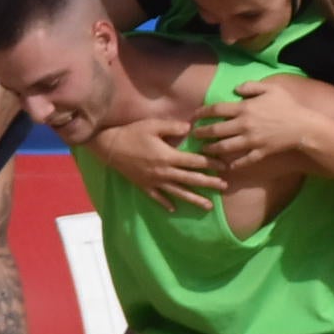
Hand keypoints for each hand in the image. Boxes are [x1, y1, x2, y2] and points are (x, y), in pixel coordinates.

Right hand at [92, 117, 220, 212]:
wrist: (109, 146)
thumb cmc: (132, 133)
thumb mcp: (153, 125)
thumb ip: (173, 127)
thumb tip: (191, 129)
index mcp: (168, 156)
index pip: (194, 162)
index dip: (211, 164)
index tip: (224, 166)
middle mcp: (164, 172)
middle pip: (191, 179)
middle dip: (209, 183)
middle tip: (224, 187)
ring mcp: (154, 181)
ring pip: (178, 192)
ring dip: (194, 199)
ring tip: (208, 206)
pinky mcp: (144, 186)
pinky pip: (157, 197)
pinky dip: (166, 203)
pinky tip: (174, 208)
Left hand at [198, 77, 327, 171]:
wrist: (303, 127)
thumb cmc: (287, 105)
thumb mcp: (271, 88)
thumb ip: (251, 86)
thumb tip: (235, 89)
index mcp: (244, 108)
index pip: (216, 110)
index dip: (202, 112)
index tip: (194, 116)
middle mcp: (243, 125)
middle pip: (216, 130)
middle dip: (201, 133)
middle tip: (193, 135)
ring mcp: (250, 141)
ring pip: (225, 147)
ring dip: (212, 149)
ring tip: (204, 150)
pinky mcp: (259, 153)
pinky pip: (243, 161)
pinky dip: (234, 165)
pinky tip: (227, 167)